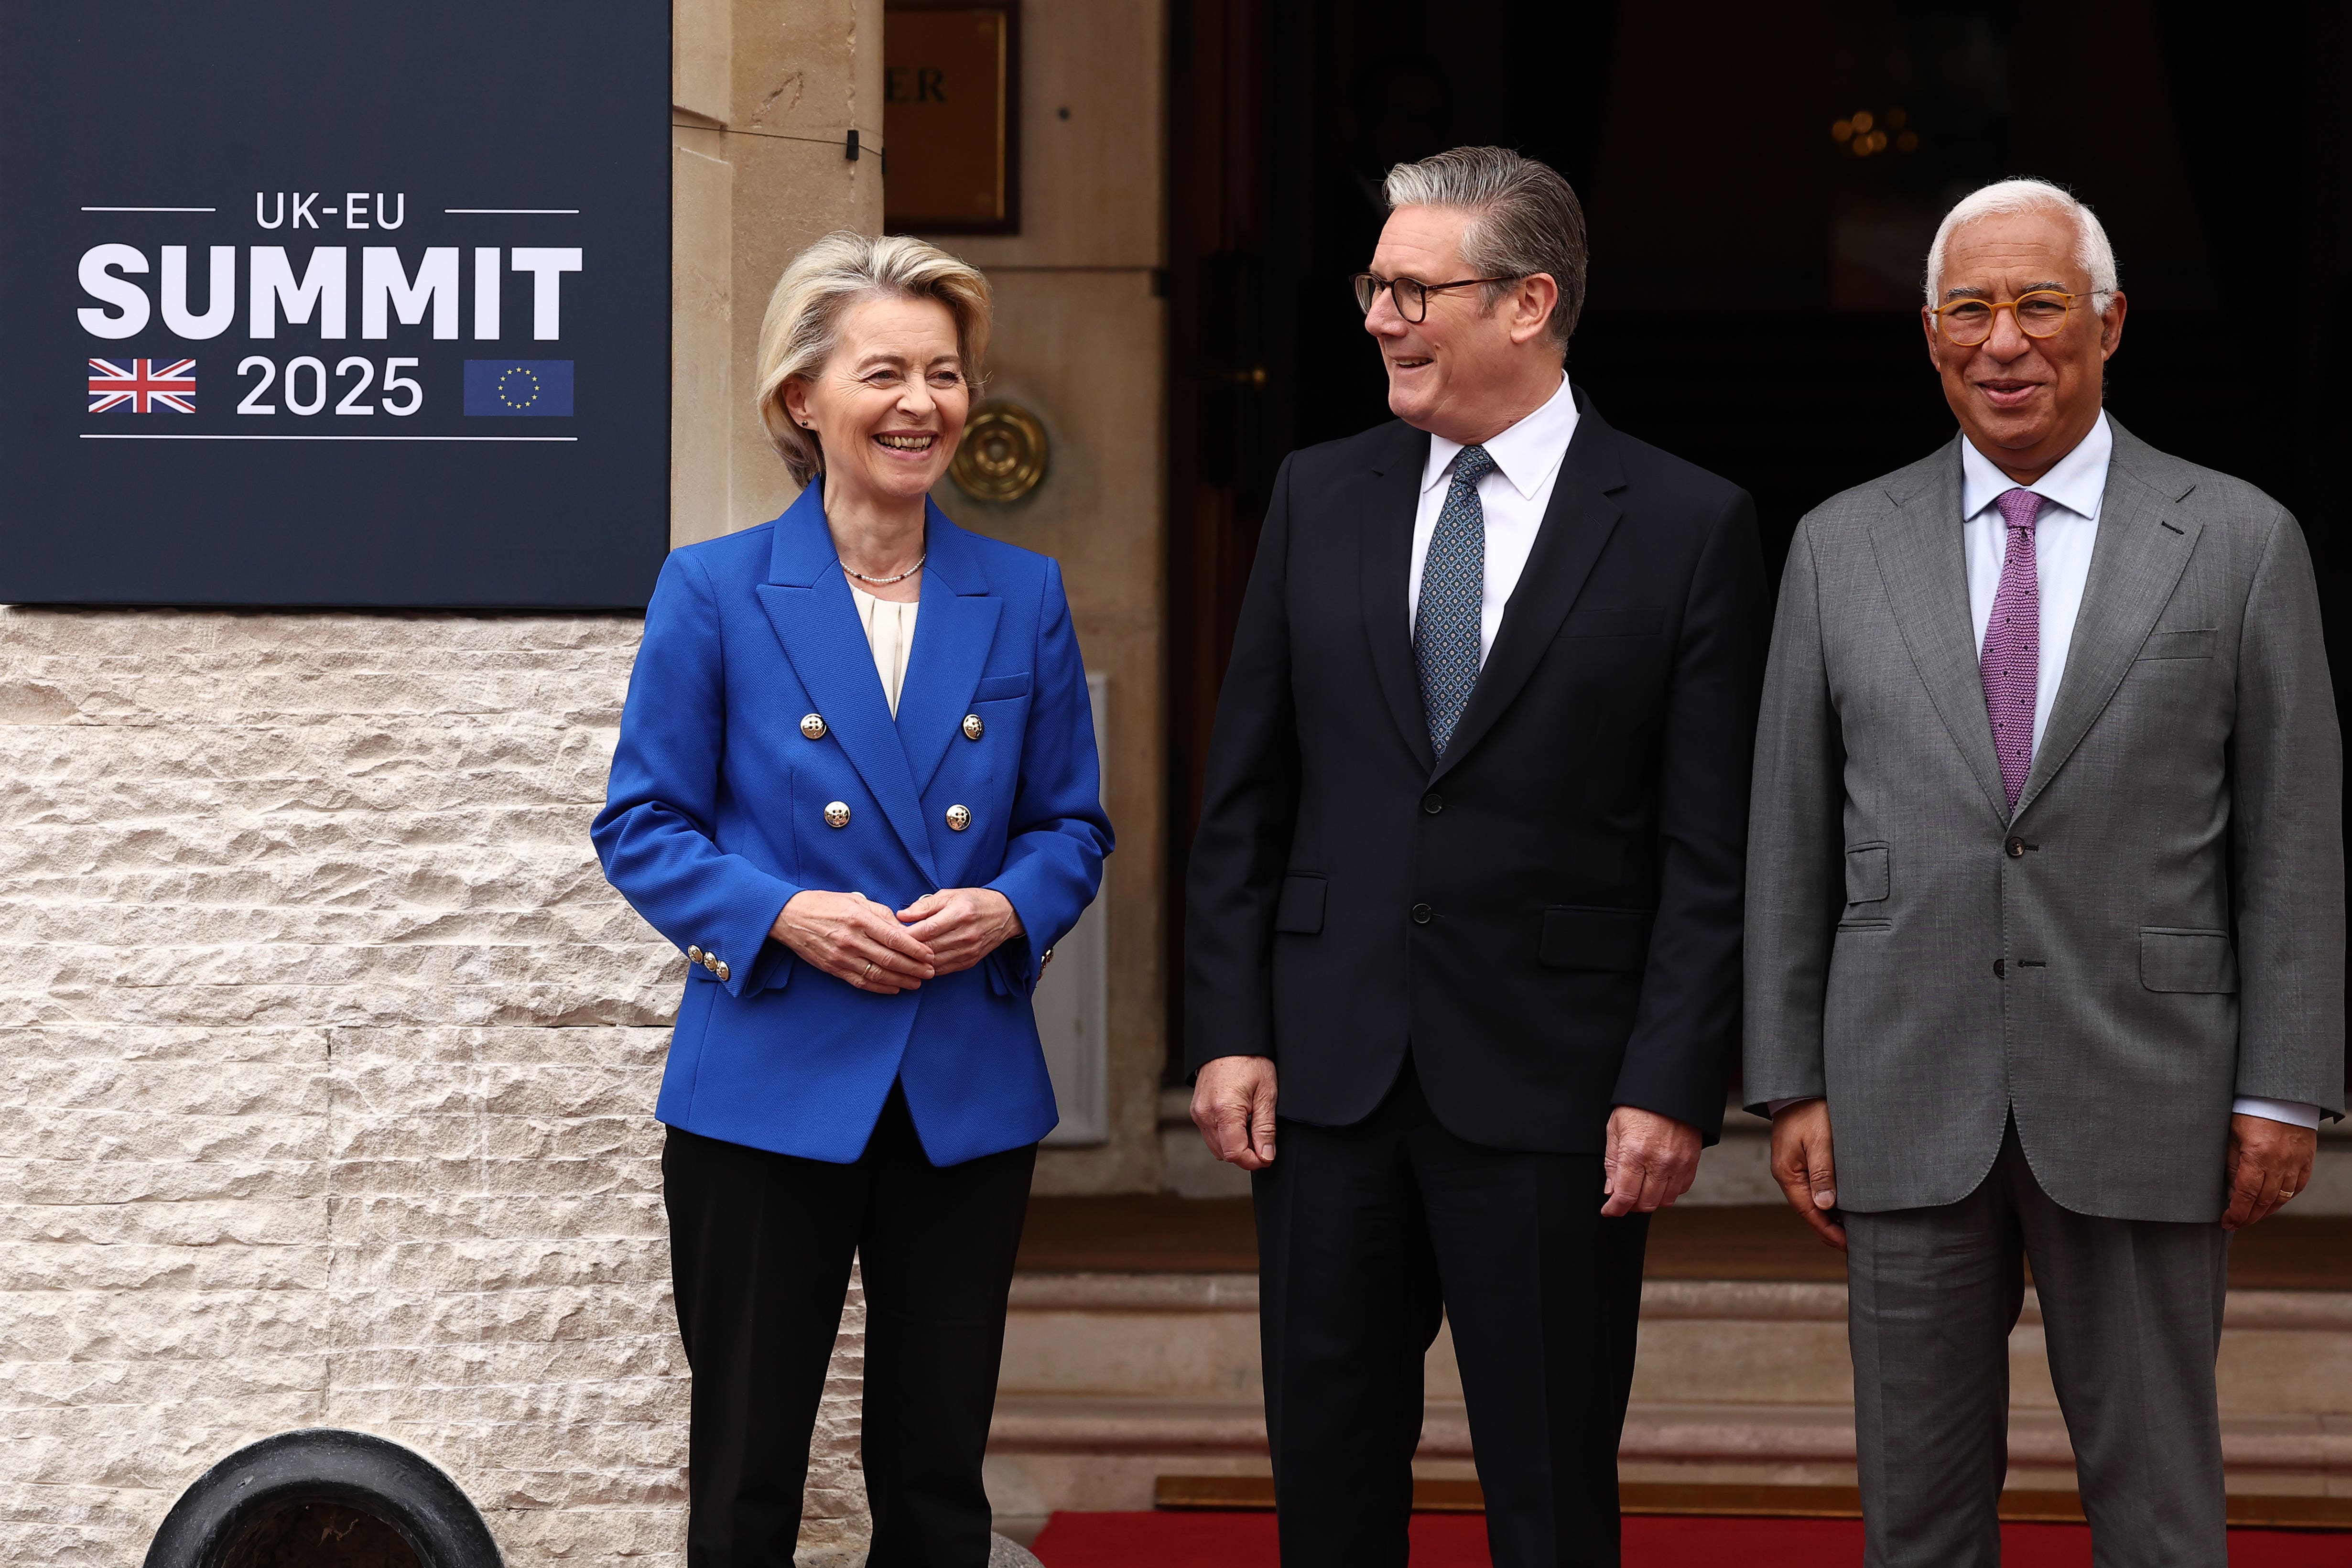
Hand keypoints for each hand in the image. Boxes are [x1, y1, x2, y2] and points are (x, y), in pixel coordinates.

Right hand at [771, 890, 935, 993]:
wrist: (789, 916)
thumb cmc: (825, 904)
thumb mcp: (855, 900)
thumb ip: (881, 914)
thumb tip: (904, 929)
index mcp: (860, 919)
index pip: (895, 938)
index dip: (916, 949)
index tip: (930, 955)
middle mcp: (852, 940)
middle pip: (891, 959)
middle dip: (915, 968)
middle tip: (931, 973)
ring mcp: (842, 956)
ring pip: (878, 974)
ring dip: (901, 981)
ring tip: (917, 983)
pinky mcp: (833, 968)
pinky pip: (861, 982)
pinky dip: (880, 988)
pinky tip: (894, 988)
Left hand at [897, 887, 1022, 975]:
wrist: (1005, 914)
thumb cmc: (974, 901)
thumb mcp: (950, 895)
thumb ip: (924, 905)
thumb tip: (901, 915)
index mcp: (959, 914)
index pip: (926, 929)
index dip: (906, 935)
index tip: (891, 935)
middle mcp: (965, 934)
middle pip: (928, 948)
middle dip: (907, 950)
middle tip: (891, 948)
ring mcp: (969, 950)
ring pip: (934, 962)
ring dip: (916, 962)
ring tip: (901, 958)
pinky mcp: (970, 961)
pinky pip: (943, 969)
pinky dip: (928, 968)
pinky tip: (918, 964)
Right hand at [1191, 1055, 1278, 1170]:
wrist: (1229, 1041)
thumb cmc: (1250, 1061)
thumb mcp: (1266, 1093)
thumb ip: (1265, 1128)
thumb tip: (1266, 1156)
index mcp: (1224, 1110)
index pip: (1235, 1153)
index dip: (1254, 1161)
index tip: (1267, 1157)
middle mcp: (1205, 1114)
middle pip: (1224, 1154)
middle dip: (1245, 1155)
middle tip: (1264, 1143)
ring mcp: (1198, 1113)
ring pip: (1216, 1147)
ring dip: (1235, 1146)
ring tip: (1252, 1129)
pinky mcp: (1196, 1111)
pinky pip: (1210, 1135)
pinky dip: (1225, 1136)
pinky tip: (1239, 1122)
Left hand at [1602, 1106, 1702, 1216]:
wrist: (1668, 1089)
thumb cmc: (1638, 1106)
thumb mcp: (1614, 1129)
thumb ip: (1611, 1163)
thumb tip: (1610, 1190)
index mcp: (1634, 1154)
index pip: (1625, 1196)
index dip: (1614, 1209)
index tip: (1609, 1210)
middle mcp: (1658, 1163)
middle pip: (1645, 1203)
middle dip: (1631, 1205)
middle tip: (1624, 1197)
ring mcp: (1678, 1164)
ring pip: (1665, 1201)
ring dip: (1651, 1199)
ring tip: (1641, 1188)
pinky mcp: (1692, 1161)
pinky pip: (1682, 1189)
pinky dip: (1669, 1191)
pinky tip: (1659, 1181)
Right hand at [1770, 1099, 1844, 1249]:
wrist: (1799, 1089)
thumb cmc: (1810, 1111)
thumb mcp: (1820, 1141)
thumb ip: (1823, 1173)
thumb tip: (1826, 1206)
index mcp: (1788, 1174)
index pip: (1809, 1212)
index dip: (1829, 1232)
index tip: (1849, 1246)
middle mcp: (1788, 1175)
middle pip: (1809, 1211)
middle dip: (1829, 1231)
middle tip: (1853, 1246)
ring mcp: (1793, 1169)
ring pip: (1811, 1202)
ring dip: (1829, 1218)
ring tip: (1850, 1232)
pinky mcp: (1801, 1162)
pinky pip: (1813, 1190)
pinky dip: (1827, 1203)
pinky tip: (1842, 1207)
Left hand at [2223, 1112, 2317, 1230]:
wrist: (2281, 1094)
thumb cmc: (2249, 1111)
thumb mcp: (2231, 1135)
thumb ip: (2231, 1165)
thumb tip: (2230, 1192)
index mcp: (2257, 1156)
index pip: (2246, 1195)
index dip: (2236, 1213)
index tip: (2227, 1222)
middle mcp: (2279, 1163)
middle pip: (2264, 1201)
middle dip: (2249, 1217)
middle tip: (2236, 1224)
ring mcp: (2296, 1163)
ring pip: (2282, 1197)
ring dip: (2266, 1211)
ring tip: (2251, 1216)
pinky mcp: (2306, 1160)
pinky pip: (2297, 1187)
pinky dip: (2284, 1198)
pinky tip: (2273, 1203)